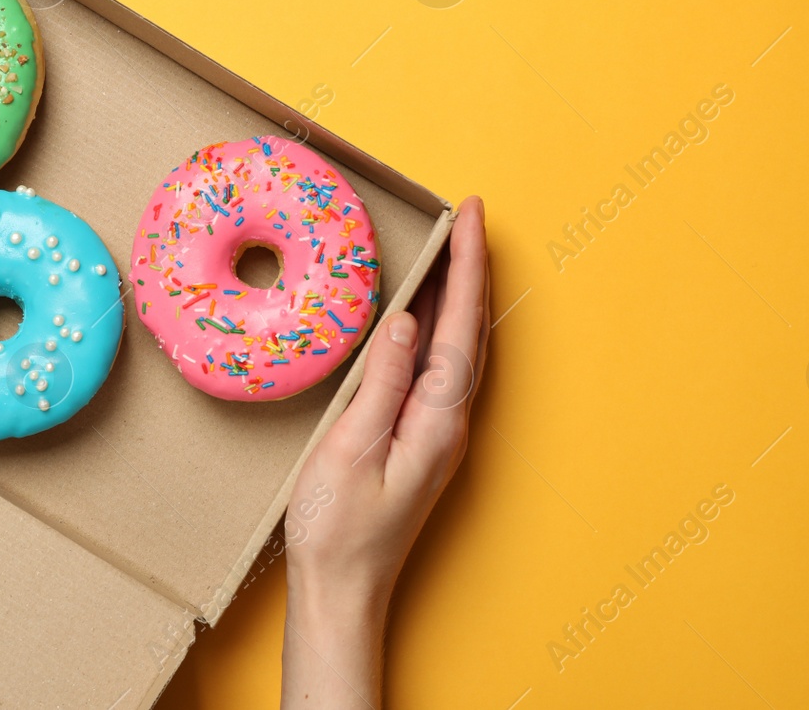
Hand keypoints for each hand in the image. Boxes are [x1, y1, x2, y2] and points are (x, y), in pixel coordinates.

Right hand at [280, 195, 489, 708]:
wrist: (340, 592)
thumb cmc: (337, 528)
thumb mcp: (351, 448)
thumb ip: (381, 383)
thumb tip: (404, 321)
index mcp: (436, 418)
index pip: (461, 326)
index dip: (467, 267)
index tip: (470, 216)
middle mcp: (447, 422)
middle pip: (470, 330)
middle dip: (470, 269)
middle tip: (466, 216)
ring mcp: (435, 431)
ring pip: (456, 347)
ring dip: (457, 295)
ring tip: (449, 249)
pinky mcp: (417, 439)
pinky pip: (437, 366)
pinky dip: (436, 327)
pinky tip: (421, 315)